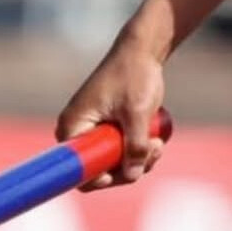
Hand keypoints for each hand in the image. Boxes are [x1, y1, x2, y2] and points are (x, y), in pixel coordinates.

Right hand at [55, 35, 167, 188]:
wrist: (142, 52)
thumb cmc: (135, 77)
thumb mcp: (137, 113)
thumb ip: (135, 146)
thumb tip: (132, 175)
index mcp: (73, 126)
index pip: (78, 170)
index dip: (102, 178)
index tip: (127, 170)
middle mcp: (78, 132)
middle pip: (99, 169)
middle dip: (130, 166)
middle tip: (154, 150)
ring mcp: (93, 131)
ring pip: (114, 162)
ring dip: (140, 158)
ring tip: (159, 142)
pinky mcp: (108, 129)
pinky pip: (121, 150)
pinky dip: (139, 150)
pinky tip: (157, 139)